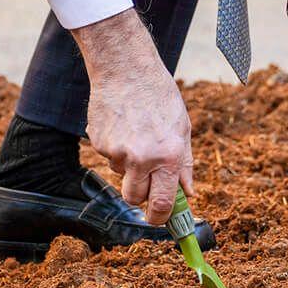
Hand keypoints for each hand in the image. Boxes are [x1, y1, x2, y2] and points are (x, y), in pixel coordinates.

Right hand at [71, 9, 193, 224]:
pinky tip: (122, 124)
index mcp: (169, 156)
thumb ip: (185, 164)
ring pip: (120, 174)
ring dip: (127, 165)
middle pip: (134, 198)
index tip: (158, 219)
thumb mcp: (182, 128)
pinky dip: (114, 146)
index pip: (162, 204)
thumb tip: (189, 193)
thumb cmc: (159, 95)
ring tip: (135, 133)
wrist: (125, 68)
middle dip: (139, 196)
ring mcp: (117, 151)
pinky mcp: (98, 142)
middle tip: (146, 181)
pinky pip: (108, 156)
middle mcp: (142, 158)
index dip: (159, 218)